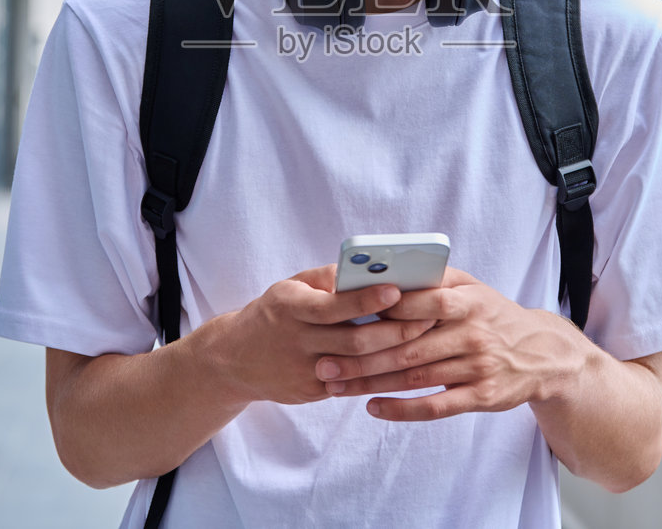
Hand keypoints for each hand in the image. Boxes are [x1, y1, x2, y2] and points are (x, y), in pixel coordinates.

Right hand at [203, 265, 438, 406]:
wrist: (233, 359)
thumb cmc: (274, 313)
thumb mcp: (291, 286)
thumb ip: (327, 279)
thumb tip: (368, 269)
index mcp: (290, 306)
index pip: (334, 304)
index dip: (367, 299)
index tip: (397, 290)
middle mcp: (295, 339)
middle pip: (353, 340)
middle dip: (395, 330)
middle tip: (428, 318)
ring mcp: (303, 370)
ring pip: (357, 366)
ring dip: (393, 354)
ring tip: (422, 339)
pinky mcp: (310, 392)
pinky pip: (350, 383)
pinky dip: (377, 373)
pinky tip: (402, 363)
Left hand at [312, 267, 591, 420]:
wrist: (542, 353)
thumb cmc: (493, 314)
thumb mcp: (473, 287)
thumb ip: (435, 279)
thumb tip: (387, 272)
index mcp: (468, 301)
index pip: (420, 303)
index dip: (383, 308)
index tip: (344, 313)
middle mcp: (472, 334)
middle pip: (407, 346)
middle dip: (361, 356)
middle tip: (324, 360)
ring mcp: (477, 368)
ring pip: (415, 378)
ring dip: (371, 384)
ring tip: (336, 385)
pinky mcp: (481, 397)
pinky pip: (435, 407)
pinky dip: (402, 409)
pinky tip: (373, 408)